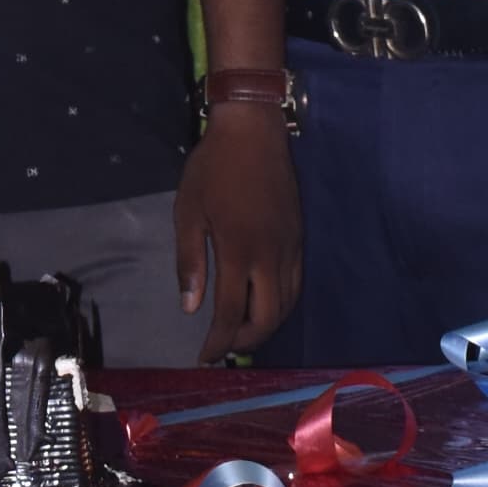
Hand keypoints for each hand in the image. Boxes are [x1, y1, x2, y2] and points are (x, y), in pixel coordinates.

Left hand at [173, 110, 304, 361]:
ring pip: (287, 305)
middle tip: (223, 346)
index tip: (204, 356)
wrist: (254, 130)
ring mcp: (289, 247)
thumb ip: (190, 261)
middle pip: (267, 318)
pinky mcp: (299, 237)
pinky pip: (295, 284)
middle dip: (245, 341)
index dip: (218, 342)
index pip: (232, 314)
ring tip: (241, 331)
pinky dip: (281, 304)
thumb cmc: (214, 167)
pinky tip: (264, 303)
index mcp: (238, 251)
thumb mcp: (188, 210)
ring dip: (266, 326)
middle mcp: (270, 256)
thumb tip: (190, 307)